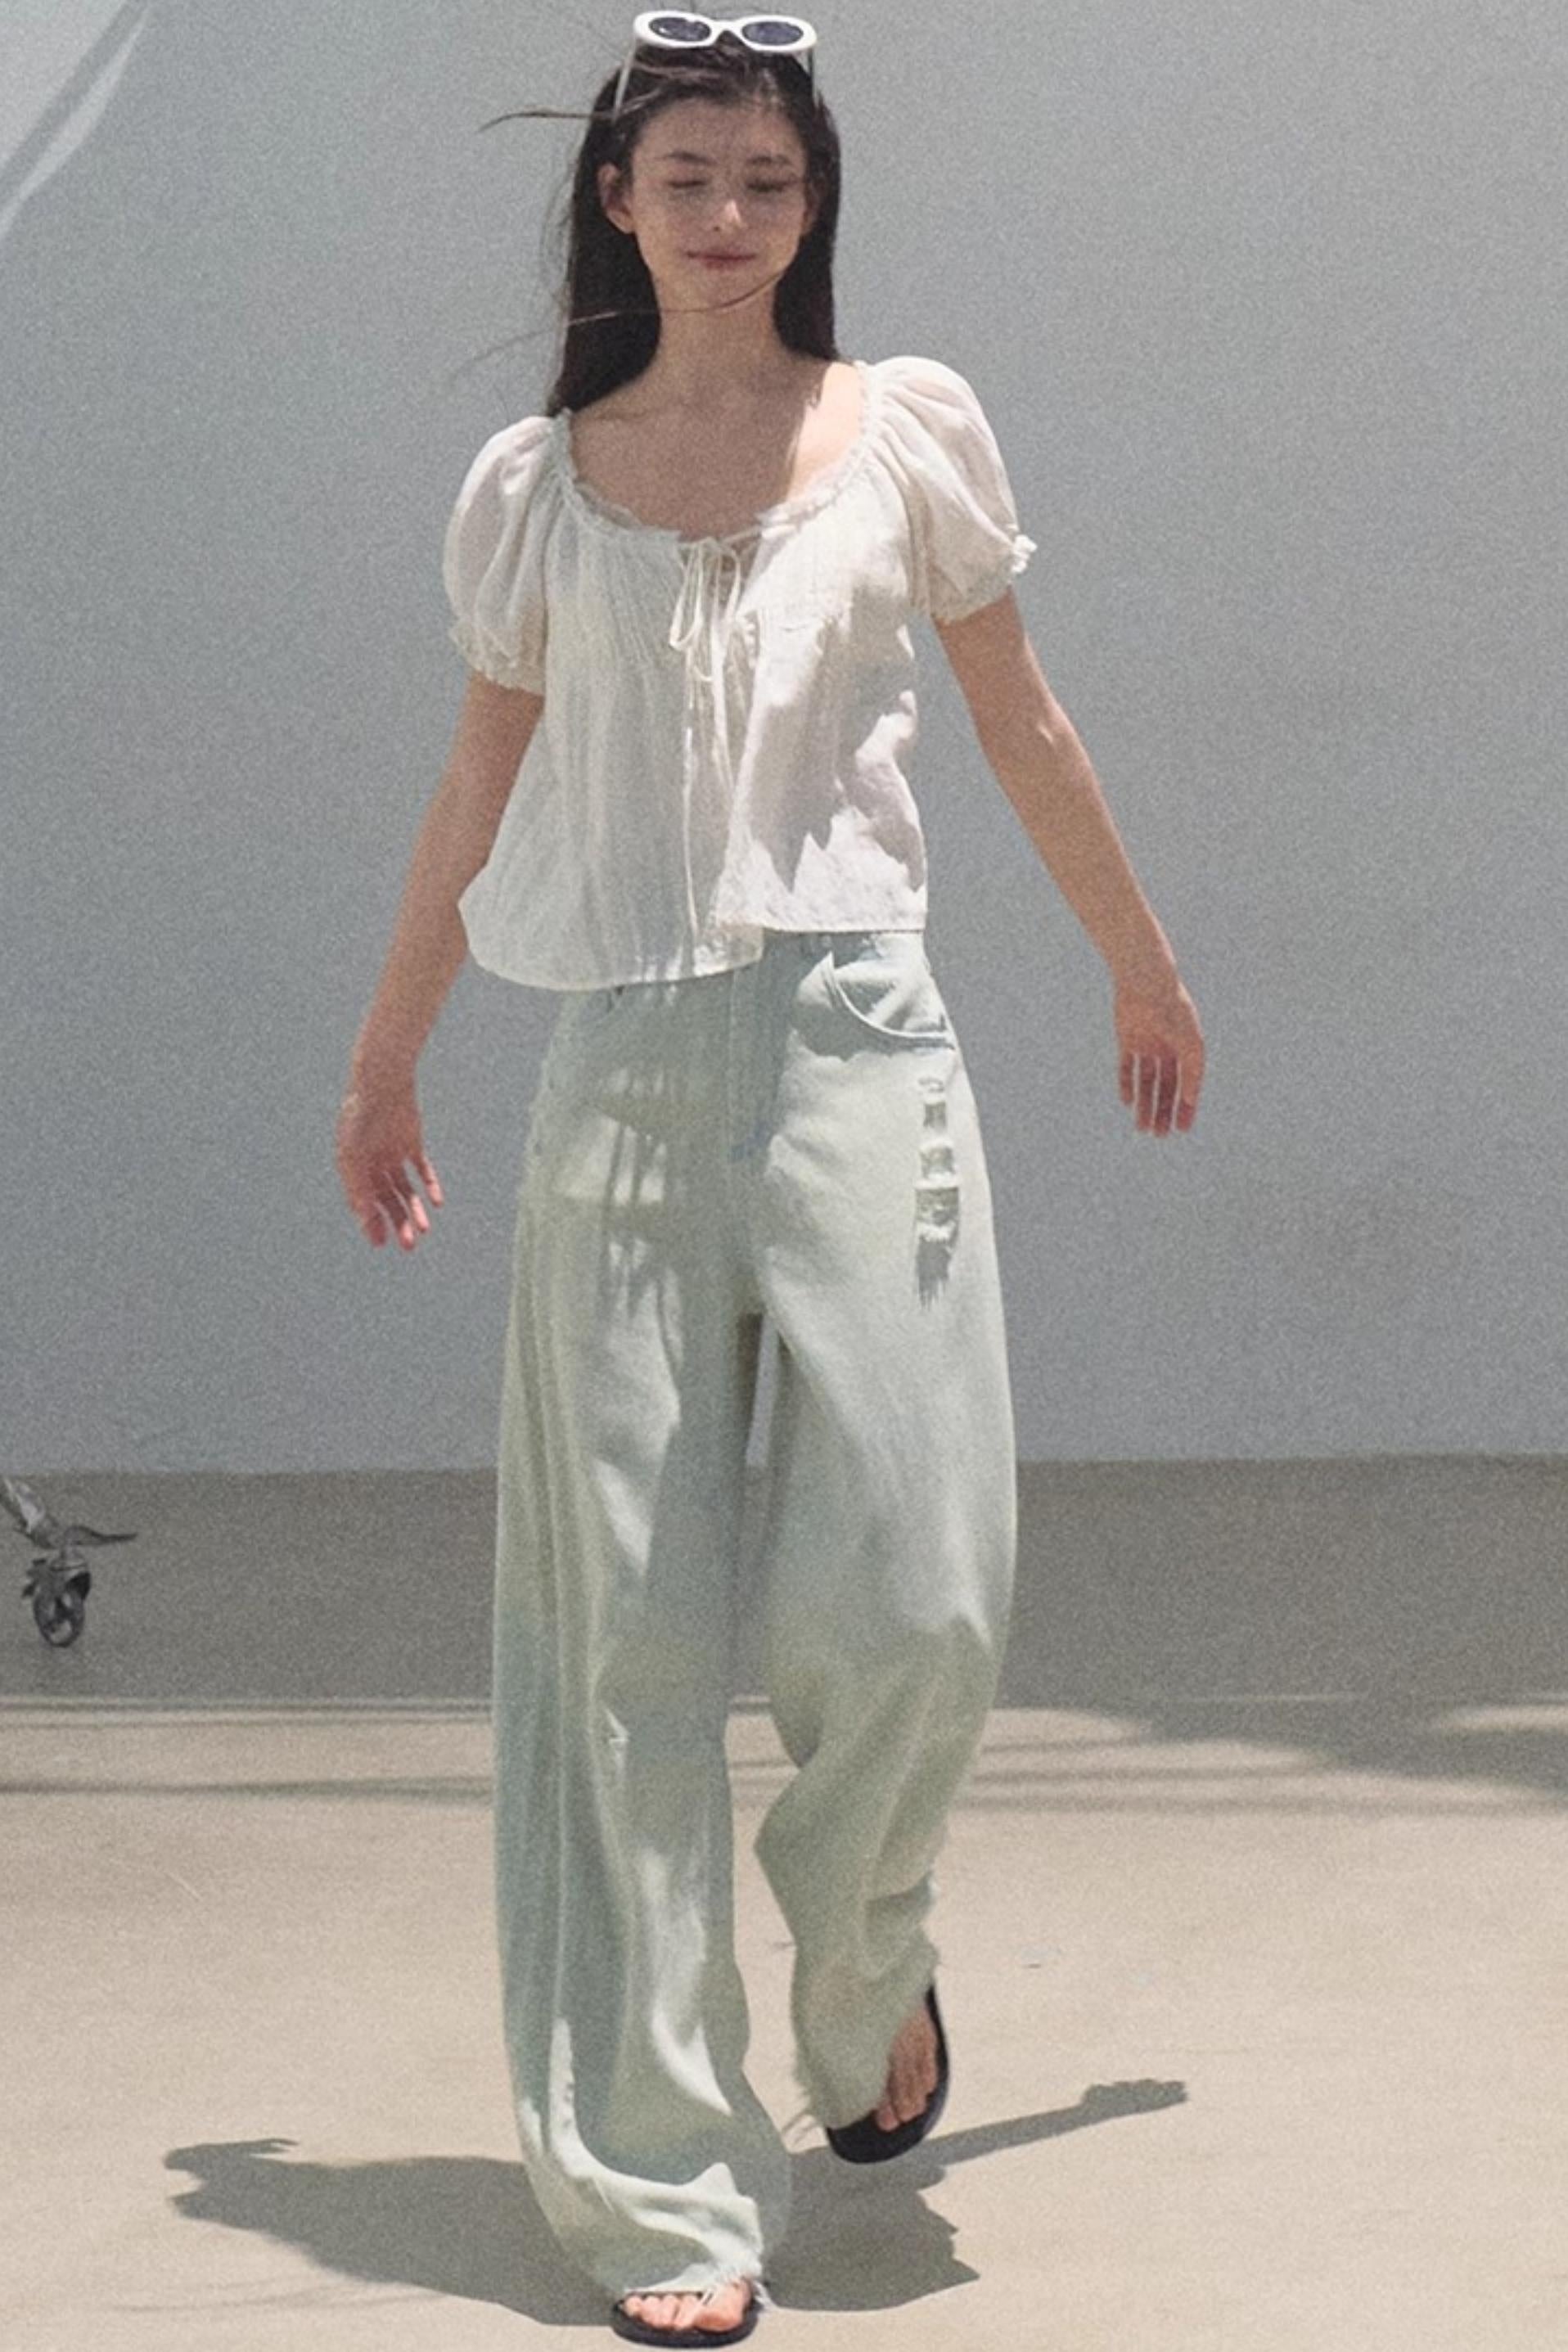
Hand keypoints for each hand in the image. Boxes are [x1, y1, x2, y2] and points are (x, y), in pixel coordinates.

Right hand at [335, 1068, 444, 1248]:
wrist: (382, 1083)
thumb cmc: (361, 1118)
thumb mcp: (353, 1155)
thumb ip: (357, 1186)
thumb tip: (364, 1218)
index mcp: (352, 1168)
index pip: (363, 1203)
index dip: (371, 1224)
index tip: (380, 1243)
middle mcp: (371, 1163)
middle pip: (386, 1201)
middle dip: (397, 1222)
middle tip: (409, 1245)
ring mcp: (392, 1153)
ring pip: (405, 1189)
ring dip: (414, 1209)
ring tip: (424, 1229)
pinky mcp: (411, 1143)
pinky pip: (422, 1170)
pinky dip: (429, 1186)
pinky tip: (436, 1202)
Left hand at [1114, 966, 1203, 1135]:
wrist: (1145, 983)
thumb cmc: (1173, 1012)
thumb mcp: (1189, 1045)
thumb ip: (1192, 1073)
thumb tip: (1190, 1100)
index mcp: (1188, 1049)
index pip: (1187, 1086)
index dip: (1185, 1108)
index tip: (1183, 1129)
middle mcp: (1168, 1049)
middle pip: (1166, 1088)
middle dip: (1164, 1112)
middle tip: (1160, 1135)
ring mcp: (1147, 1044)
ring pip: (1145, 1082)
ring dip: (1145, 1105)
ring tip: (1143, 1128)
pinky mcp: (1127, 1040)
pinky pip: (1126, 1068)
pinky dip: (1126, 1085)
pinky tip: (1127, 1103)